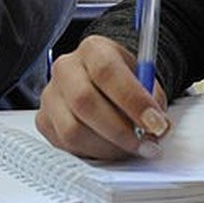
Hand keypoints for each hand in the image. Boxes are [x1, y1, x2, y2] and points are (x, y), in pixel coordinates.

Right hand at [36, 35, 170, 159]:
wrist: (103, 83)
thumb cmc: (124, 81)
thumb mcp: (145, 81)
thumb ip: (154, 101)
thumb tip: (159, 128)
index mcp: (94, 49)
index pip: (107, 72)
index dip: (133, 101)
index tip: (156, 124)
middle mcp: (66, 68)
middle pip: (84, 102)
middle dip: (121, 131)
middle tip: (147, 144)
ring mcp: (50, 95)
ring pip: (73, 130)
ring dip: (108, 147)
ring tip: (132, 149)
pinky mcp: (44, 120)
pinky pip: (66, 145)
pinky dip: (94, 153)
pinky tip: (113, 149)